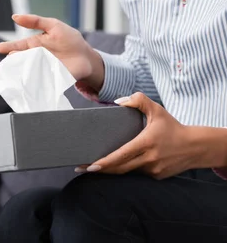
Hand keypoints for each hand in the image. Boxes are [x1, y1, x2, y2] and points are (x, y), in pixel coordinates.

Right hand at [0, 14, 103, 87]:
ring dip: (20, 71)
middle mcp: (34, 58)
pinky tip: (27, 82)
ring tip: (15, 71)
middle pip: (19, 60)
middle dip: (13, 60)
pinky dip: (32, 82)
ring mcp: (41, 69)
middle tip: (11, 59)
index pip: (17, 46)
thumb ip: (35, 21)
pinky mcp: (48, 79)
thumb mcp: (53, 25)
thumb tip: (15, 17)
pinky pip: (37, 81)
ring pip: (25, 71)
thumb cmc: (69, 39)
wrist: (86, 57)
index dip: (7, 47)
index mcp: (34, 45)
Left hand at [78, 93, 203, 179]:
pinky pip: (137, 173)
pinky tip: (117, 165)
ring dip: (112, 169)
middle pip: (119, 168)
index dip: (104, 163)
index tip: (90, 166)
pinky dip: (127, 169)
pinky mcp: (157, 176)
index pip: (121, 155)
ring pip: (127, 171)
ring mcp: (153, 170)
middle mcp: (149, 159)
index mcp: (146, 143)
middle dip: (100, 169)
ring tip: (94, 166)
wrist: (195, 147)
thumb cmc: (172, 127)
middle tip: (81, 167)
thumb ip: (138, 100)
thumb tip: (119, 101)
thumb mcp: (156, 109)